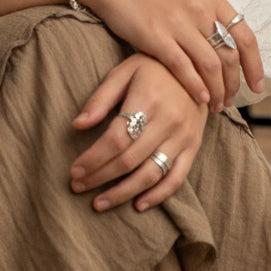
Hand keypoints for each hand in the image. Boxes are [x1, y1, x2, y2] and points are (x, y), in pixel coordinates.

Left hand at [69, 53, 207, 211]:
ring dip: (123, 193)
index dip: (94, 158)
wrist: (196, 65)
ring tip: (100, 202)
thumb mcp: (123, 72)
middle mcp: (168, 121)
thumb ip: (100, 98)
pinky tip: (138, 204)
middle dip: (100, 177)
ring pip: (151, 174)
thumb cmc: (152, 67)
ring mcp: (183, 136)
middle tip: (78, 186)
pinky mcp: (194, 146)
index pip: (116, 139)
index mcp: (147, 99)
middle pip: (130, 159)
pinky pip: (176, 177)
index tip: (74, 170)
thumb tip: (77, 125)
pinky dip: (158, 195)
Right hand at [78, 0, 263, 108]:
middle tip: (230, 101)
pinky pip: (184, 68)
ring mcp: (178, 22)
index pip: (245, 36)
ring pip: (210, 66)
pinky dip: (196, 87)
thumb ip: (205, 11)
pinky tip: (199, 98)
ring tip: (215, 105)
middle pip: (229, 57)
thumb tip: (224, 40)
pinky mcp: (156, 36)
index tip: (258, 86)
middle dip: (234, 85)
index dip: (255, 65)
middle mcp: (199, 8)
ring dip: (217, 91)